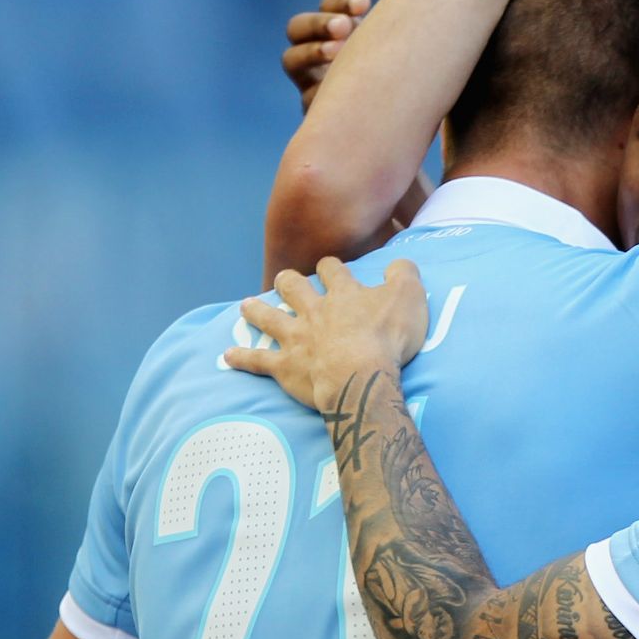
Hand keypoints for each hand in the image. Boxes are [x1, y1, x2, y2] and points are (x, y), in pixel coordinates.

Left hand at [224, 257, 428, 408]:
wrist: (360, 375)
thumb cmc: (387, 337)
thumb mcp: (410, 296)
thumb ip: (404, 274)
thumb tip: (399, 263)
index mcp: (343, 294)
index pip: (332, 271)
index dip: (331, 268)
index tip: (331, 268)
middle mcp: (314, 311)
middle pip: (294, 289)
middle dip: (288, 283)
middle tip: (285, 281)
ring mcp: (296, 338)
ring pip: (270, 318)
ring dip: (257, 311)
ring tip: (247, 305)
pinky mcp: (285, 366)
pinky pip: (258, 361)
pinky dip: (242, 358)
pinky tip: (228, 356)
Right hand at [280, 0, 406, 113]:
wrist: (398, 121)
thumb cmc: (397, 72)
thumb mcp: (399, 41)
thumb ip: (398, 10)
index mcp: (338, 30)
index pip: (327, 6)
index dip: (340, 2)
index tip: (365, 3)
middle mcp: (316, 51)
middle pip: (297, 27)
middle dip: (318, 23)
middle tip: (344, 26)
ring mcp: (309, 79)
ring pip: (291, 59)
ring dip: (311, 51)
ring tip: (338, 52)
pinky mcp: (313, 111)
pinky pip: (307, 98)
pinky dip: (320, 91)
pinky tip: (341, 90)